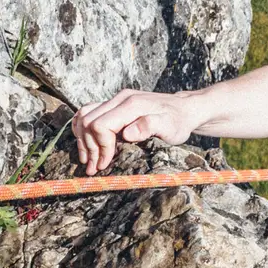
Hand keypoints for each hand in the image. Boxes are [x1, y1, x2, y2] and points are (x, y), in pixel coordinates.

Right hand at [72, 90, 198, 174]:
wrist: (184, 109)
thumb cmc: (178, 121)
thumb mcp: (170, 127)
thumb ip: (149, 127)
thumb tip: (126, 133)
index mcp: (131, 105)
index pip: (100, 125)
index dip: (100, 147)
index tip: (106, 164)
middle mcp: (120, 99)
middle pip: (89, 121)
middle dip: (89, 147)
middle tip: (95, 168)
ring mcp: (116, 100)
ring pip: (84, 116)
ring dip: (83, 139)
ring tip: (88, 160)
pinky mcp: (115, 105)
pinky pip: (89, 112)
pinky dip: (83, 129)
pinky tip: (86, 143)